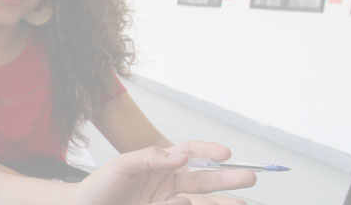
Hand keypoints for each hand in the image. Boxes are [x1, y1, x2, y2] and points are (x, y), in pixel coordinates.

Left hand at [73, 141, 257, 203]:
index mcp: (162, 163)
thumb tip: (180, 154)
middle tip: (249, 178)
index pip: (192, 152)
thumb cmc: (100, 185)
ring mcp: (168, 201)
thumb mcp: (122, 166)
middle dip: (228, 178)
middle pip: (205, 178)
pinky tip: (198, 204)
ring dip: (216, 201)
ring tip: (234, 203)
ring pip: (199, 201)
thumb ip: (150, 157)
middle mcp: (170, 183)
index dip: (209, 150)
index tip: (226, 153)